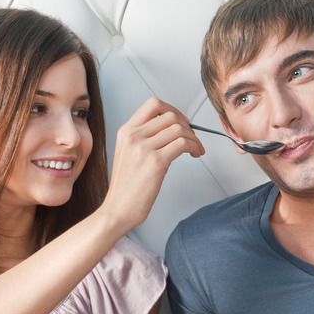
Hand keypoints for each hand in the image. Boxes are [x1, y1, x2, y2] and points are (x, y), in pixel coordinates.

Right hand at [101, 97, 204, 230]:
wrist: (117, 209)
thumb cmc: (126, 187)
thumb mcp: (128, 153)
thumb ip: (143, 138)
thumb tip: (170, 129)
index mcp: (126, 131)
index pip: (153, 104)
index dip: (173, 110)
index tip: (181, 122)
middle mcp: (133, 136)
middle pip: (170, 115)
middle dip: (187, 125)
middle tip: (191, 138)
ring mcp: (144, 148)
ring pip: (179, 128)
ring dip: (193, 137)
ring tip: (195, 149)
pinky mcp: (156, 162)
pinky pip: (183, 143)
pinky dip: (194, 146)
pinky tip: (194, 154)